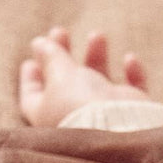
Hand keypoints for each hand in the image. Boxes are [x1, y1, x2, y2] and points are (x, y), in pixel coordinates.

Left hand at [18, 26, 149, 128]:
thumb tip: (39, 43)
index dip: (31, 73)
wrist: (118, 130)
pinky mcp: (129, 113)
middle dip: (62, 55)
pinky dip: (132, 74)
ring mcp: (102, 115)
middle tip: (60, 31)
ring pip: (97, 82)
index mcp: (46, 115)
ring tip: (97, 35)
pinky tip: (129, 59)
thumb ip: (51, 57)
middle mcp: (72, 116)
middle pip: (64, 83)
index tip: (35, 49)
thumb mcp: (59, 75)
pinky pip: (131, 91)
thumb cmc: (80, 104)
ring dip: (96, 56)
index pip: (32, 95)